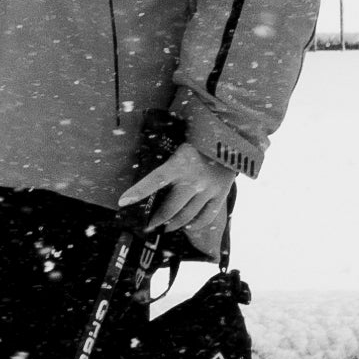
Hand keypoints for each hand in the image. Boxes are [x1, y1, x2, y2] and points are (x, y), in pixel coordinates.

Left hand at [125, 142, 236, 262]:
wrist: (235, 132)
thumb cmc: (203, 130)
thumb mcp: (181, 136)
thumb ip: (167, 147)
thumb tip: (147, 148)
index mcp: (180, 163)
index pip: (154, 180)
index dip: (138, 191)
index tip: (123, 201)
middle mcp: (194, 180)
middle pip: (170, 208)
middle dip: (157, 220)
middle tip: (148, 226)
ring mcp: (209, 189)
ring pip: (187, 215)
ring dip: (174, 224)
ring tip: (167, 227)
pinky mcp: (221, 192)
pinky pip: (207, 215)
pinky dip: (196, 223)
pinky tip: (189, 226)